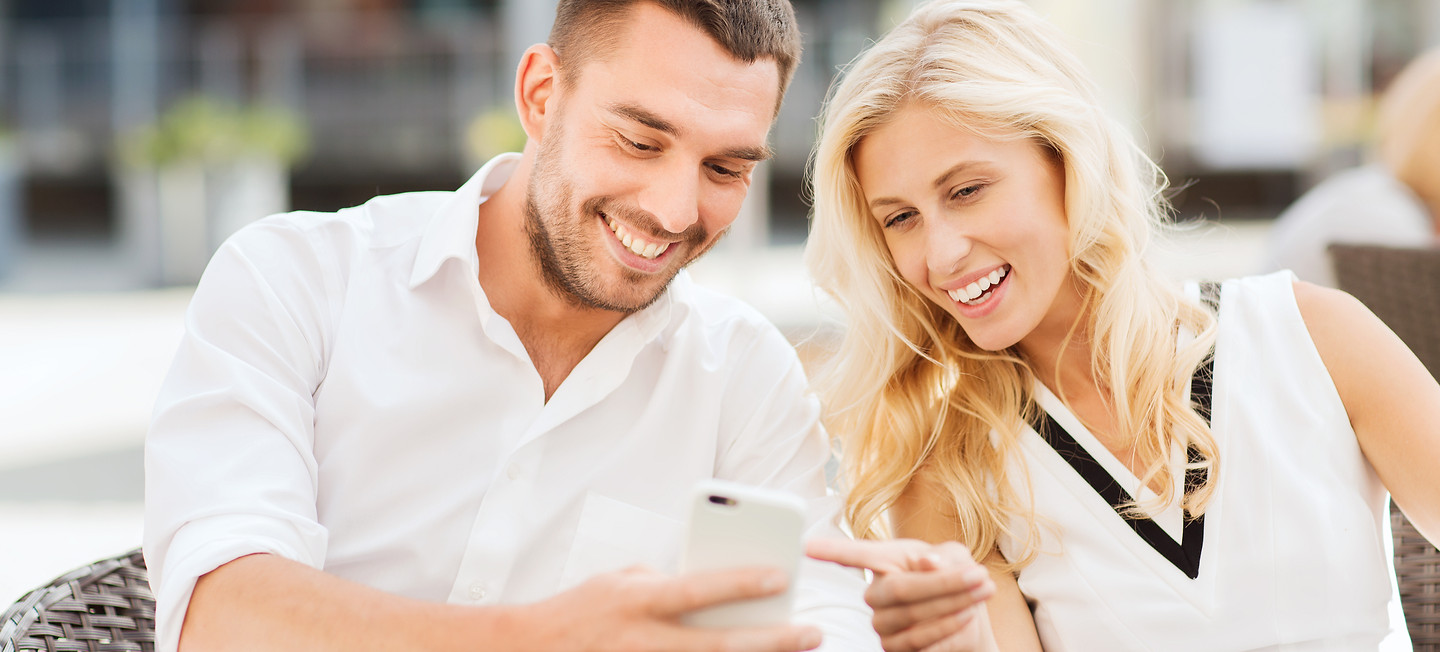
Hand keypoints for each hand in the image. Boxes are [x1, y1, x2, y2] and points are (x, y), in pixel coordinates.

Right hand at [520, 564, 822, 651]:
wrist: (534, 648)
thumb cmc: (584, 609)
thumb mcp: (621, 581)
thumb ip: (665, 583)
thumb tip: (715, 589)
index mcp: (637, 601)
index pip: (696, 589)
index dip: (740, 583)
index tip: (782, 577)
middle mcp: (643, 639)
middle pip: (717, 644)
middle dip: (770, 640)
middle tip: (811, 632)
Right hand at [807, 538, 995, 651]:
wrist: (972, 621)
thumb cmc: (958, 579)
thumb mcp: (958, 558)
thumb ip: (944, 556)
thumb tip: (926, 563)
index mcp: (884, 561)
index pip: (854, 555)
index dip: (830, 551)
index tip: (805, 546)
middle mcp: (875, 593)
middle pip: (899, 588)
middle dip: (943, 583)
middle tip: (978, 576)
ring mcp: (882, 623)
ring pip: (911, 616)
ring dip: (953, 605)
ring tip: (981, 592)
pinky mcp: (894, 649)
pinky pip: (917, 641)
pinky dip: (947, 627)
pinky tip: (967, 616)